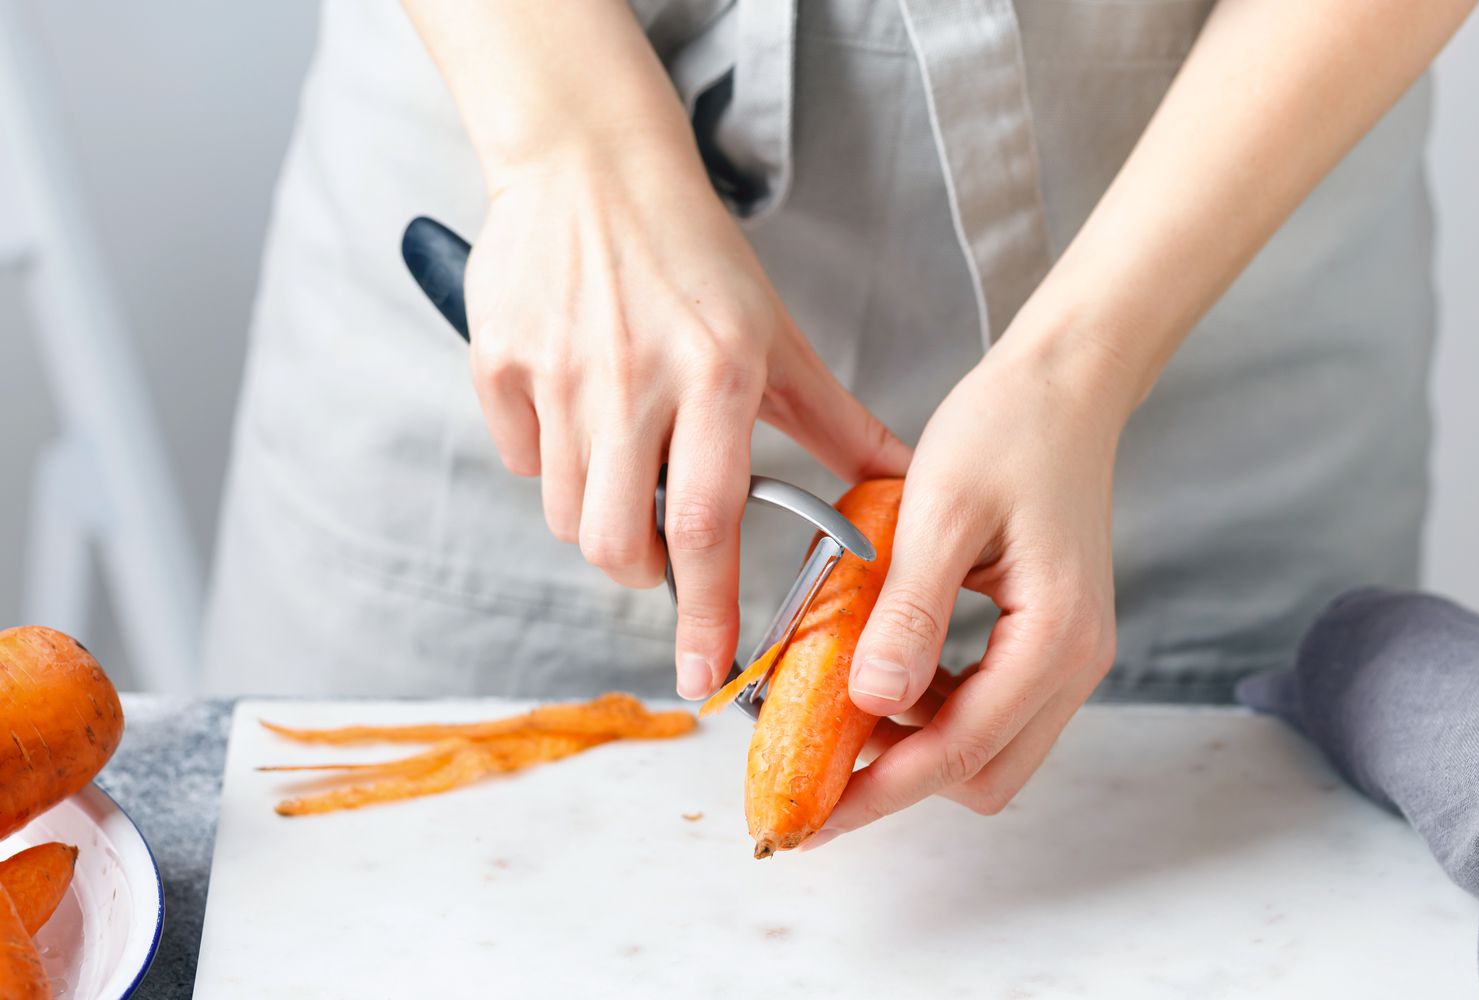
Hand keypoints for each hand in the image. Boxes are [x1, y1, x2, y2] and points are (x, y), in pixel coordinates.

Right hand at [464, 138, 910, 699]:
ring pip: (563, 512)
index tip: (704, 674)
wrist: (591, 165)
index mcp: (716, 374)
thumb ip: (831, 420)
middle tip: (660, 546)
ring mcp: (556, 370)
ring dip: (597, 515)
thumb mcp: (774, 334)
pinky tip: (576, 411)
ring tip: (624, 460)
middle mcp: (632, 378)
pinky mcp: (498, 361)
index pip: (706, 525)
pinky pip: (518, 458)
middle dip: (641, 572)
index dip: (706, 612)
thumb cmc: (693, 254)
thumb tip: (896, 484)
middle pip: (616, 542)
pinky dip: (548, 459)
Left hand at [807, 332, 1133, 844]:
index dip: (877, 793)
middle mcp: (1073, 661)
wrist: (1062, 385)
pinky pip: (987, 704)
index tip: (809, 818)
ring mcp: (1065, 654)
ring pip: (986, 746)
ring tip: (838, 706)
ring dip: (912, 741)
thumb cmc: (1007, 430)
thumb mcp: (942, 513)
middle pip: (981, 772)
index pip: (959, 751)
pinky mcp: (1046, 638)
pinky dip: (931, 704)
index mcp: (1054, 637)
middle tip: (815, 764)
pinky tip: (882, 666)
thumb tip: (871, 702)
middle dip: (896, 780)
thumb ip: (910, 612)